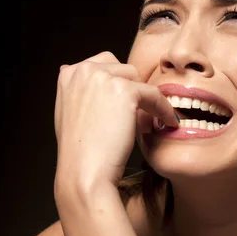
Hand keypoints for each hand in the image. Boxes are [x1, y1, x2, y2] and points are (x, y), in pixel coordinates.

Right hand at [54, 51, 178, 194]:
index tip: (126, 104)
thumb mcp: (68, 112)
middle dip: (131, 90)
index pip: (104, 64)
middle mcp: (84, 70)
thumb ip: (78, 91)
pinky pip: (154, 94)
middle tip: (136, 115)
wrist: (84, 171)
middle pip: (123, 68)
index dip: (118, 84)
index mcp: (69, 74)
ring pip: (138, 79)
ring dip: (144, 99)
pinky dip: (163, 108)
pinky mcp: (124, 91)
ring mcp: (103, 78)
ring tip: (144, 122)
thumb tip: (80, 76)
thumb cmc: (79, 150)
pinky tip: (167, 122)